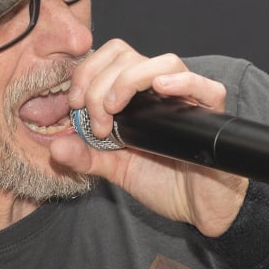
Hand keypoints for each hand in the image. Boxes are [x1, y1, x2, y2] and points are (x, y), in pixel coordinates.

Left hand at [51, 38, 247, 236]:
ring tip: (114, 108)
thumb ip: (85, 157)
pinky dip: (183, 82)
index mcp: (137, 97)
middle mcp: (162, 92)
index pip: (112, 58)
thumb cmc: (162, 183)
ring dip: (130, 79)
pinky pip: (207, 88)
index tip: (74, 104)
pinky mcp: (212, 116)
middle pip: (130, 57)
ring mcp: (188, 101)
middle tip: (96, 120)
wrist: (197, 210)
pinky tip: (161, 88)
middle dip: (100, 84)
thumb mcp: (115, 169)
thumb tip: (55, 146)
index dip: (87, 72)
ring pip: (165, 62)